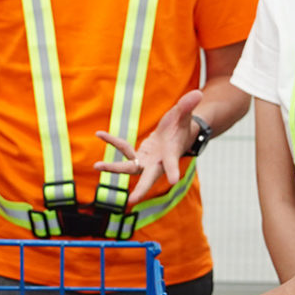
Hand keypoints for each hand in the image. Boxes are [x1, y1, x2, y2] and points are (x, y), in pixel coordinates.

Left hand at [95, 90, 201, 207]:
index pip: (172, 164)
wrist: (178, 134)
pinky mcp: (139, 156)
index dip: (173, 171)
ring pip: (130, 168)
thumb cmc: (183, 125)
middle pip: (148, 178)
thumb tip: (197, 93)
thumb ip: (188, 106)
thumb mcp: (185, 114)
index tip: (174, 181)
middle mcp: (158, 163)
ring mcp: (147, 161)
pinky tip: (99, 134)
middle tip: (132, 200)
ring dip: (114, 168)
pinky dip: (113, 142)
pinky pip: (124, 149)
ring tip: (97, 166)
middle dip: (141, 189)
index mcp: (171, 154)